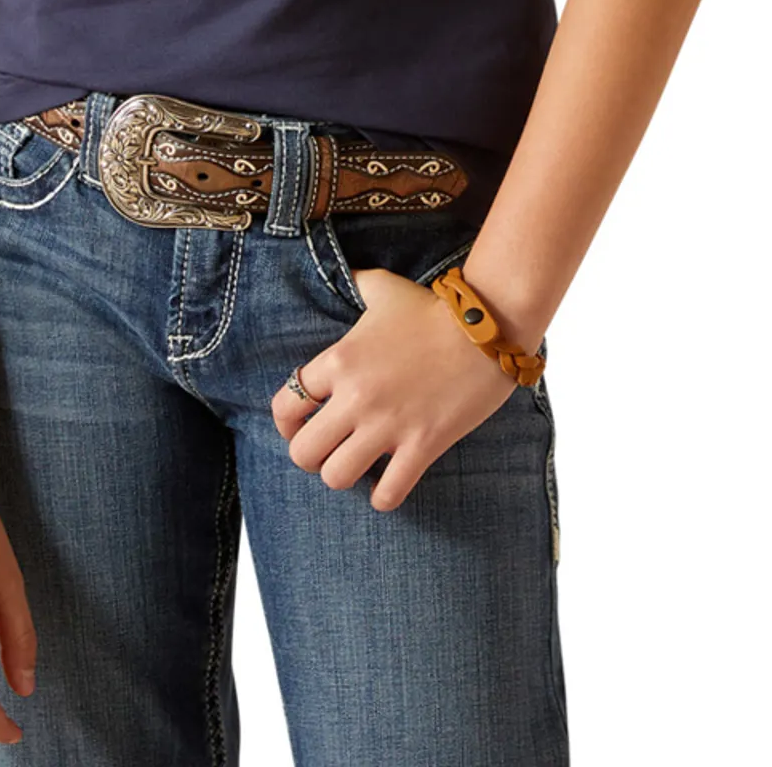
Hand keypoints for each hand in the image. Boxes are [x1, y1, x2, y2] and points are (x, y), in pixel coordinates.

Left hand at [270, 265, 520, 510]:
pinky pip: (388, 494)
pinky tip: (388, 484)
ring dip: (343, 476)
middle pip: (303, 452)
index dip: (286, 423)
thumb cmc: (432, 308)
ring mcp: (388, 425)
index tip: (299, 427)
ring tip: (358, 466)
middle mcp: (356, 397)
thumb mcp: (383, 287)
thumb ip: (355, 281)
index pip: (285, 405)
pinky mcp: (422, 446)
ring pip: (336, 478)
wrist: (485, 325)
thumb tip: (345, 273)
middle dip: (311, 457)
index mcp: (339, 361)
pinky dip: (383, 497)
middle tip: (329, 450)